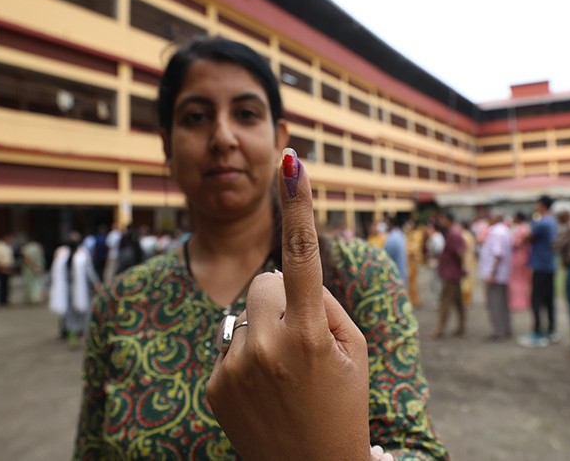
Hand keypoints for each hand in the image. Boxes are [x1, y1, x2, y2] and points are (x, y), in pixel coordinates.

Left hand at [206, 149, 370, 459]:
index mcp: (311, 336)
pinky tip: (262, 389)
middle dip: (281, 297)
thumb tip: (288, 274)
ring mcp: (235, 368)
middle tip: (301, 338)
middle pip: (264, 281)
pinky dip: (246, 356)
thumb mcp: (355, 352)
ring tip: (283, 375)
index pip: (303, 255)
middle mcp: (267, 348)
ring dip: (264, 330)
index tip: (292, 162)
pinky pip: (229, 343)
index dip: (298, 205)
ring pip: (245, 314)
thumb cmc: (343, 407)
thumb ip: (324, 303)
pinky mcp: (214, 385)